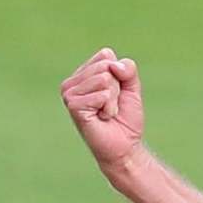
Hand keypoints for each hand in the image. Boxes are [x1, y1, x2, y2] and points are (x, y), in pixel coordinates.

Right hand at [60, 48, 144, 169]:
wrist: (124, 146)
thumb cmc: (125, 118)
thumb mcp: (132, 88)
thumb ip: (128, 69)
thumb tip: (113, 65)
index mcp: (84, 73)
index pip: (106, 55)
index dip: (120, 75)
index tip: (115, 94)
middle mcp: (72, 81)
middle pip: (106, 66)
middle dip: (117, 88)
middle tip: (110, 105)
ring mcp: (69, 93)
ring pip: (105, 79)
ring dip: (113, 99)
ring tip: (106, 112)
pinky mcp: (73, 105)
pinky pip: (102, 94)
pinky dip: (109, 108)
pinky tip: (102, 118)